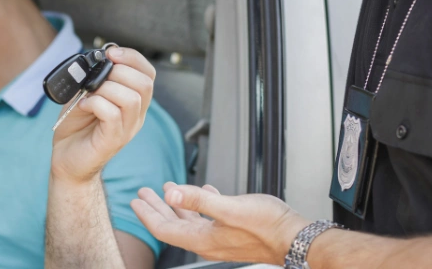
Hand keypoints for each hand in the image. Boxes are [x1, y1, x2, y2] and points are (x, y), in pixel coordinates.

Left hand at [50, 47, 155, 183]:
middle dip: (118, 72)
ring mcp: (126, 129)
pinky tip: (84, 106)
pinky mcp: (113, 140)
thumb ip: (93, 78)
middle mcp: (136, 116)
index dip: (132, 58)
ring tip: (89, 96)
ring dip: (106, 89)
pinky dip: (95, 103)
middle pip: (145, 84)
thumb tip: (97, 60)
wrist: (66, 160)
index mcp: (133, 102)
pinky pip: (112, 114)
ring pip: (131, 98)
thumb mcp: (85, 95)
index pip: (148, 74)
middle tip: (97, 80)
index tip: (110, 53)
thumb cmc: (76, 127)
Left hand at [131, 183, 311, 264]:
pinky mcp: (233, 230)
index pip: (164, 229)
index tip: (135, 200)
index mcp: (202, 239)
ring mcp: (220, 237)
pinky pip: (209, 217)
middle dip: (156, 207)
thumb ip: (199, 200)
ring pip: (190, 219)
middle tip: (142, 193)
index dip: (148, 214)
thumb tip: (171, 192)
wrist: (296, 237)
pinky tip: (203, 191)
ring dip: (176, 204)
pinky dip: (200, 203)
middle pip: (173, 224)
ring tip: (166, 189)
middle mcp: (208, 241)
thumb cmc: (267, 225)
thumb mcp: (230, 208)